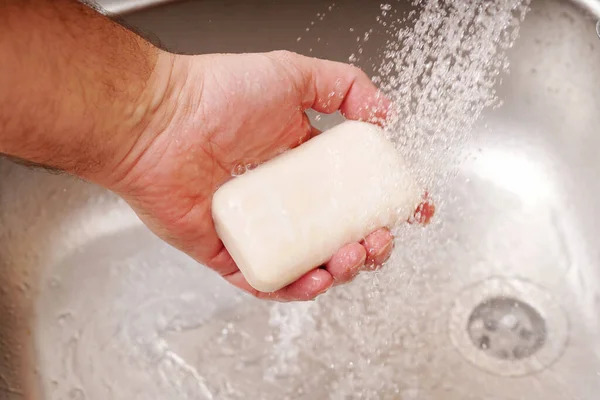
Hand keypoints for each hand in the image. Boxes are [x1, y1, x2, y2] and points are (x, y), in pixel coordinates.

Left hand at [108, 50, 394, 300]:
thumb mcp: (292, 74)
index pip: (355, 190)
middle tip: (378, 240)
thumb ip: (345, 85)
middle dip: (370, 245)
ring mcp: (259, 226)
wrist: (158, 120)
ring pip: (310, 262)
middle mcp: (284, 198)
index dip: (387, 203)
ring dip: (340, 270)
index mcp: (302, 163)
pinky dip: (294, 287)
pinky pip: (267, 279)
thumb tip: (385, 112)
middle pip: (339, 233)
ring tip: (349, 258)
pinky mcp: (228, 252)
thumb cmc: (216, 94)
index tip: (413, 210)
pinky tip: (316, 279)